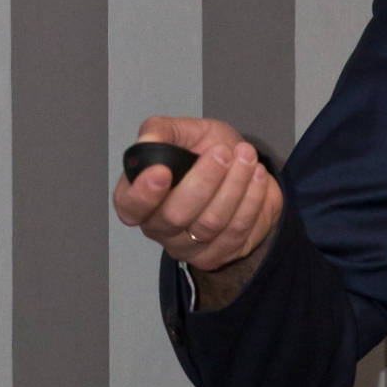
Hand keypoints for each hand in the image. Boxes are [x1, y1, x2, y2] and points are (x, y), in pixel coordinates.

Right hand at [113, 116, 283, 270]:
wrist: (244, 174)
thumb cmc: (207, 153)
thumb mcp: (186, 132)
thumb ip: (162, 131)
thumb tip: (147, 141)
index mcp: (139, 197)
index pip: (129, 206)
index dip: (142, 193)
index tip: (162, 171)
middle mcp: (158, 227)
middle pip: (175, 215)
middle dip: (204, 181)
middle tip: (223, 152)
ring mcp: (187, 246)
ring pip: (210, 224)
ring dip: (234, 186)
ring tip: (247, 158)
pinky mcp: (217, 256)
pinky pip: (237, 232)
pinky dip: (251, 201)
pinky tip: (257, 177)